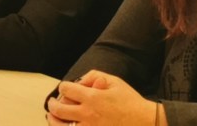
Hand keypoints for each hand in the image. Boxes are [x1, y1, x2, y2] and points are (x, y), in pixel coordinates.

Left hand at [46, 70, 160, 125]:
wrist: (145, 123)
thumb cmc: (130, 101)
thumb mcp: (114, 81)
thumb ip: (95, 75)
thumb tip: (80, 81)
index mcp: (92, 97)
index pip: (66, 90)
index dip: (63, 87)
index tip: (64, 89)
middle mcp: (87, 114)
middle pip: (59, 109)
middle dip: (52, 105)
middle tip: (51, 104)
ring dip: (53, 120)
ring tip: (52, 117)